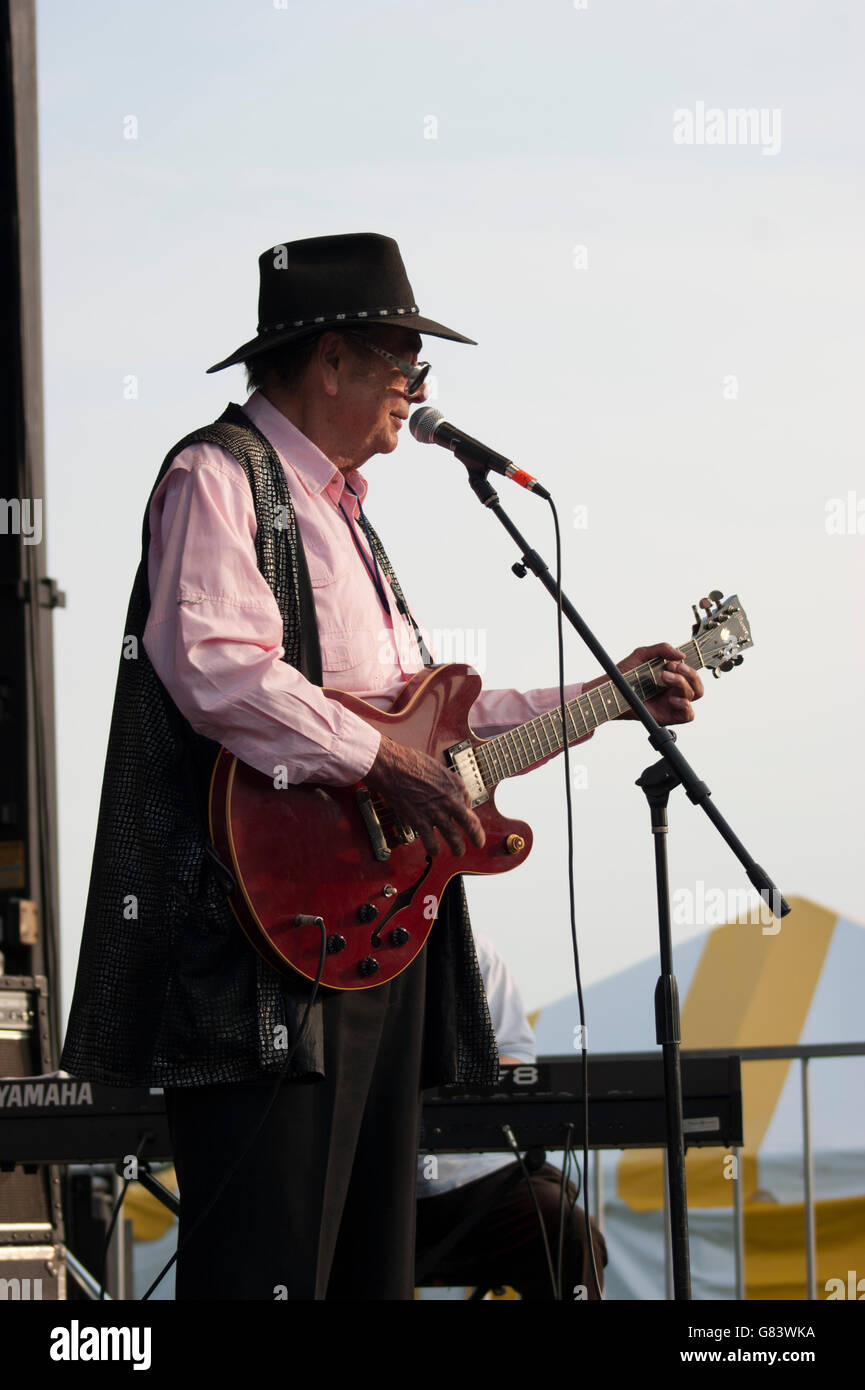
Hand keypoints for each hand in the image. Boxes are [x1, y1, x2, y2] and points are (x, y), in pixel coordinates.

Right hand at [364, 735, 485, 857]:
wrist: (391, 766)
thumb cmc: (411, 763)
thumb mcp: (439, 769)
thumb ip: (450, 785)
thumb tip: (457, 799)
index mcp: (456, 786)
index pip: (470, 805)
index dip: (470, 814)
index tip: (469, 821)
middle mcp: (451, 800)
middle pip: (470, 824)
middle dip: (476, 837)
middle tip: (478, 843)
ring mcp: (437, 813)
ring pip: (454, 837)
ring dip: (458, 848)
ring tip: (458, 852)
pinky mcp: (421, 822)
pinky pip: (432, 842)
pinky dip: (434, 849)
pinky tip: (434, 851)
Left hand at [616, 641, 703, 723]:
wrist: (611, 691)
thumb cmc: (625, 674)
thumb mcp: (642, 654)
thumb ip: (662, 649)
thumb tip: (681, 655)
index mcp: (673, 676)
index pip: (692, 672)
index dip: (689, 666)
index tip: (673, 662)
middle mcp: (675, 690)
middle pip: (697, 684)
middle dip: (690, 673)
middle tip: (671, 668)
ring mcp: (672, 703)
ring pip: (694, 695)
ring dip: (682, 684)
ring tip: (663, 678)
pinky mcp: (668, 716)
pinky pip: (688, 715)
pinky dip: (686, 706)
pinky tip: (673, 699)